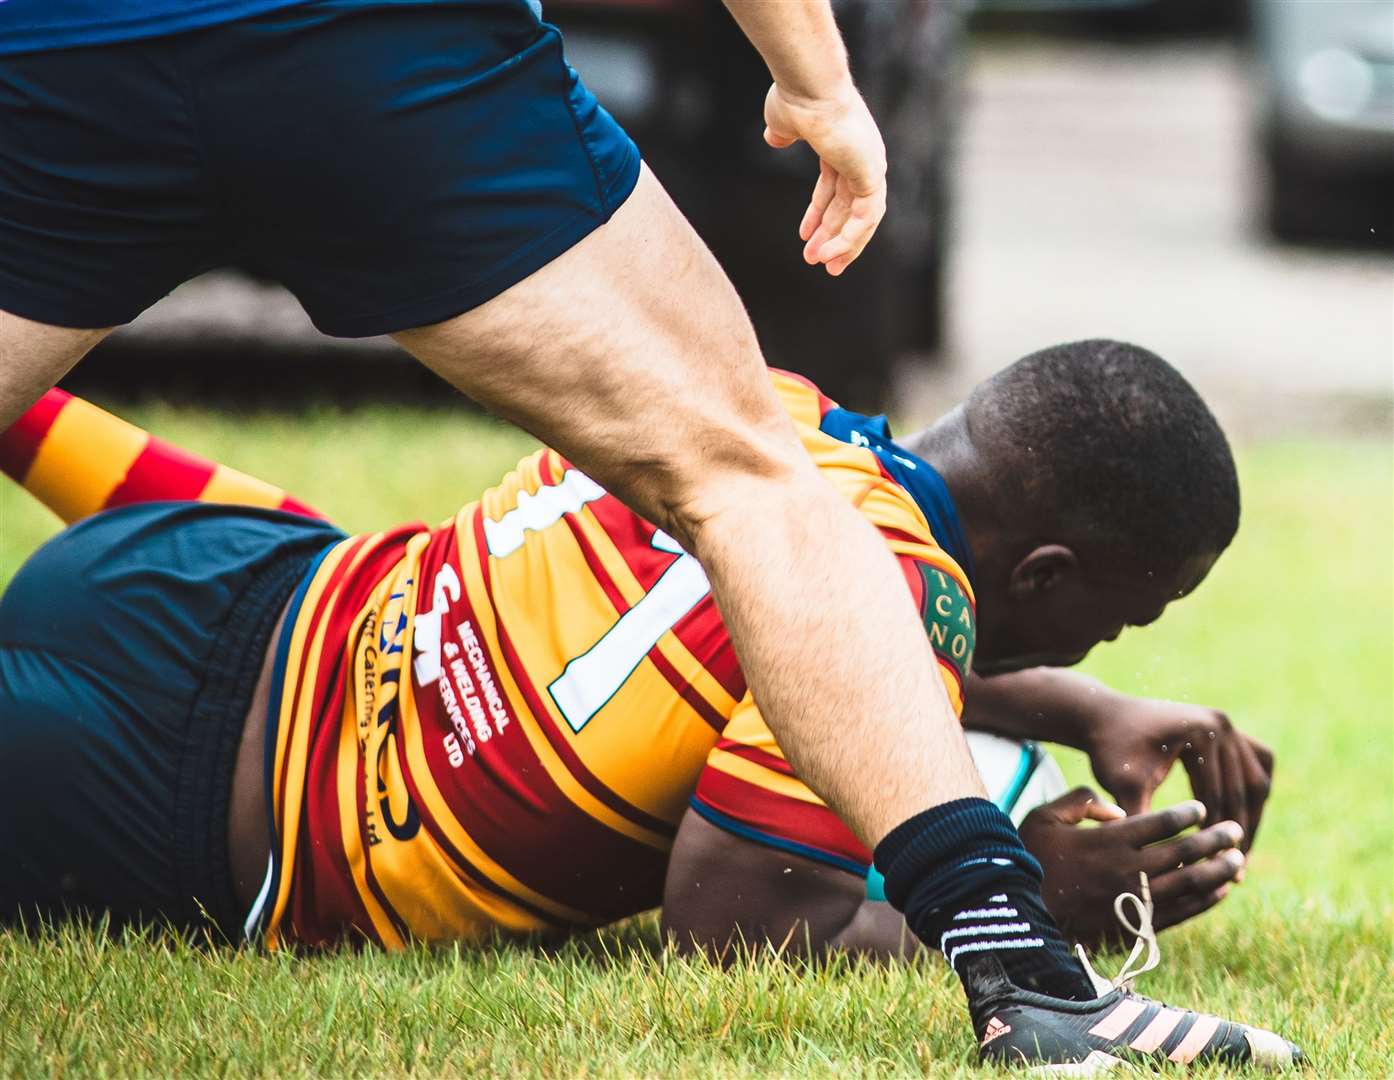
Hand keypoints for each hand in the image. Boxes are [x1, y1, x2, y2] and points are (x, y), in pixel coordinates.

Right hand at [762, 81, 886, 275]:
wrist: (809, 86)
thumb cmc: (795, 96)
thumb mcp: (782, 120)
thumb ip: (782, 133)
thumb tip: (773, 137)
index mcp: (844, 145)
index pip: (835, 188)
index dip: (819, 214)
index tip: (803, 236)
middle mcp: (863, 156)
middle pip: (851, 207)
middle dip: (833, 236)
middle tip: (818, 262)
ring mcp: (870, 165)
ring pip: (862, 218)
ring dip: (842, 244)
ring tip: (822, 265)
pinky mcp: (871, 175)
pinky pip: (864, 218)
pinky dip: (849, 238)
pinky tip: (830, 254)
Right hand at [1019, 788, 1246, 950]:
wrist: (1022, 915)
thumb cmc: (1030, 860)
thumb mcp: (1043, 817)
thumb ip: (1081, 801)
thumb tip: (1119, 811)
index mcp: (1107, 841)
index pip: (1160, 823)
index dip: (1186, 814)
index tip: (1200, 809)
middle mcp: (1127, 870)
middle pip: (1184, 852)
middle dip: (1215, 840)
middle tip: (1234, 830)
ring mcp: (1135, 901)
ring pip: (1191, 883)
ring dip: (1219, 870)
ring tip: (1237, 859)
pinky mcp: (1137, 927)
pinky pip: (1183, 911)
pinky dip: (1206, 900)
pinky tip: (1220, 889)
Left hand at [1084, 698, 1273, 852]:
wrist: (1104, 717)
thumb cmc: (1110, 751)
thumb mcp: (1122, 784)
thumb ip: (1141, 818)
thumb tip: (1157, 864)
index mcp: (1201, 733)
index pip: (1218, 796)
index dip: (1216, 836)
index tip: (1216, 869)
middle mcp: (1221, 723)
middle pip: (1245, 789)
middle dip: (1240, 832)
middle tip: (1235, 872)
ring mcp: (1228, 723)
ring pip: (1256, 780)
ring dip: (1252, 817)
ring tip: (1239, 854)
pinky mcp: (1227, 729)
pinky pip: (1257, 765)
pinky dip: (1253, 794)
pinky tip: (1243, 823)